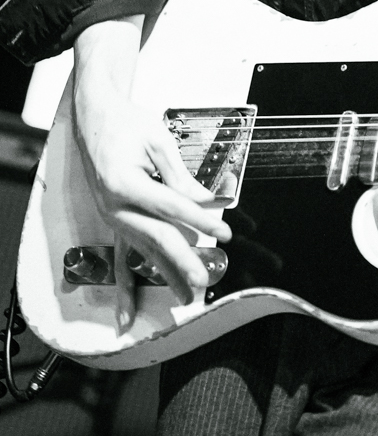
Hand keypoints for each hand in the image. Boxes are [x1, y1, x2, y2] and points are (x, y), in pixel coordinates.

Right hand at [73, 20, 231, 329]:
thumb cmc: (127, 124)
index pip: (171, 207)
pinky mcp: (113, 220)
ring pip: (141, 252)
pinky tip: (125, 317)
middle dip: (182, 261)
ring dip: (164, 274)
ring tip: (186, 296)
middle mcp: (114, 206)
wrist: (93, 118)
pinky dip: (125, 287)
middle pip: (155, 238)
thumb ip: (179, 176)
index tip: (225, 233)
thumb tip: (203, 201)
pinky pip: (118, 258)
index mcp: (125, 183)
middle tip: (204, 279)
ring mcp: (111, 217)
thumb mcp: (158, 141)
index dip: (200, 220)